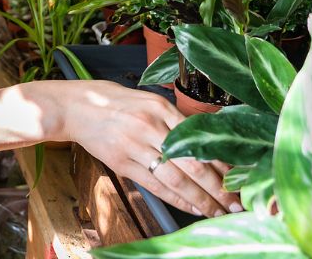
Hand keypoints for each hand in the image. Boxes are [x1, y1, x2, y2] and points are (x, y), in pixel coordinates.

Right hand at [66, 81, 240, 217]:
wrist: (74, 106)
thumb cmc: (111, 101)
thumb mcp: (146, 100)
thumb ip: (171, 119)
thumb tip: (202, 144)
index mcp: (159, 106)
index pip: (198, 139)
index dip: (221, 163)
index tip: (238, 179)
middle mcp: (149, 124)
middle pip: (192, 162)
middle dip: (218, 187)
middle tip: (235, 204)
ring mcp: (134, 144)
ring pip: (175, 178)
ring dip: (200, 199)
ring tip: (218, 212)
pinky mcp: (121, 162)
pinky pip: (154, 185)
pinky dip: (176, 199)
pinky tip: (191, 207)